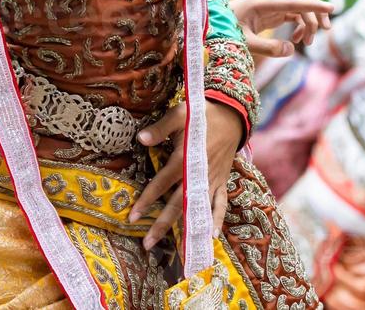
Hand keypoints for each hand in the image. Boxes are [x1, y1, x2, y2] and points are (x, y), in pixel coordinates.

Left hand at [130, 101, 239, 252]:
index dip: (148, 199)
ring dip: (186, 228)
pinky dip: (217, 219)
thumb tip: (141, 139)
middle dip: (162, 224)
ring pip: (196, 208)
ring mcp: (211, 180)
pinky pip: (220, 204)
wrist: (231, 116)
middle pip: (178, 203)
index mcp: (185, 158)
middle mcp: (198, 174)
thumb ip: (160, 128)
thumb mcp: (179, 114)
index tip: (133, 215)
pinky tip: (211, 236)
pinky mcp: (221, 181)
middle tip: (147, 243)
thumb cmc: (201, 115)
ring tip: (177, 249)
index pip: (162, 183)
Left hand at [230, 0, 332, 56]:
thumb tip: (292, 50)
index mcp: (262, 2)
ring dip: (309, 21)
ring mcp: (272, 4)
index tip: (331, 8)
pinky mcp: (273, 11)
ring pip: (300, 5)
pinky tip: (296, 40)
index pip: (293, 1)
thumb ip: (267, 48)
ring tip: (307, 43)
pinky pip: (294, 13)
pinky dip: (301, 24)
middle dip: (316, 10)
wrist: (214, 24)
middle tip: (325, 30)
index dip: (313, 5)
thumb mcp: (244, 43)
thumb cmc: (225, 32)